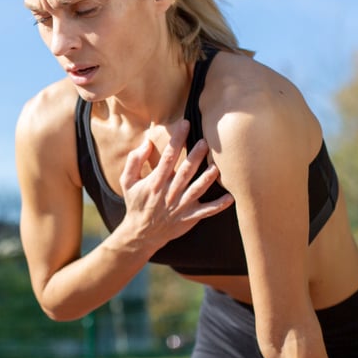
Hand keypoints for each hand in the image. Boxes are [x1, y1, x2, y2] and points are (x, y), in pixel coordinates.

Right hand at [118, 119, 232, 248]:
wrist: (141, 233)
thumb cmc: (136, 203)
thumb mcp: (127, 182)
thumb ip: (134, 161)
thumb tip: (146, 142)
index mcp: (155, 182)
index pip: (167, 158)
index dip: (177, 140)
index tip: (185, 124)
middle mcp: (169, 193)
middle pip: (184, 172)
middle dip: (195, 157)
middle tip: (205, 143)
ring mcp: (180, 206)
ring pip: (196, 190)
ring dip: (207, 179)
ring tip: (216, 167)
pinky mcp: (189, 218)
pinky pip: (206, 212)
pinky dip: (218, 206)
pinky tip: (230, 198)